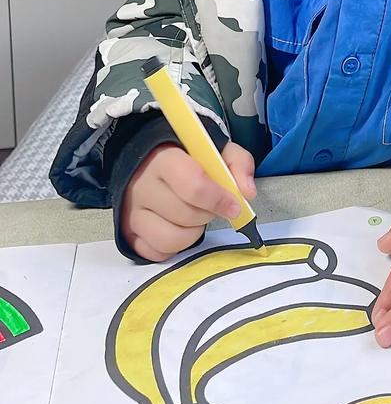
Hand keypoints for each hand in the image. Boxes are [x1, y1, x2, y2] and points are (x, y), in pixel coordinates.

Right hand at [121, 140, 256, 261]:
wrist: (148, 161)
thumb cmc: (186, 158)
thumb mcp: (215, 149)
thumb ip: (238, 163)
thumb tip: (247, 193)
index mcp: (164, 159)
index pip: (192, 185)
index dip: (218, 199)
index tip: (234, 205)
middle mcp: (142, 186)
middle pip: (185, 214)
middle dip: (208, 214)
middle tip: (211, 205)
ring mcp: (132, 213)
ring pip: (171, 239)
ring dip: (193, 233)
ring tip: (195, 217)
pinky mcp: (129, 234)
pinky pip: (158, 253)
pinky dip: (176, 247)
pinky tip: (180, 228)